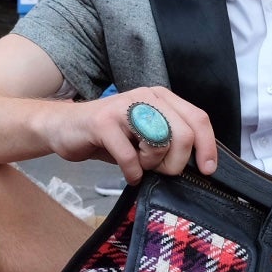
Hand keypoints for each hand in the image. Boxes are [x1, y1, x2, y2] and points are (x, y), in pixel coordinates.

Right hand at [41, 86, 218, 184]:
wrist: (65, 128)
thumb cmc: (110, 137)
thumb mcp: (145, 135)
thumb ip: (171, 140)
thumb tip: (200, 164)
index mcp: (161, 98)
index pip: (198, 119)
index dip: (207, 147)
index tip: (207, 170)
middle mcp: (146, 97)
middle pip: (183, 134)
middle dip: (176, 163)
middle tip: (160, 172)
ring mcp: (124, 108)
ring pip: (160, 143)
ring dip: (151, 165)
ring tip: (138, 165)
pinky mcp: (103, 123)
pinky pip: (130, 157)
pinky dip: (132, 173)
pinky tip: (128, 174)